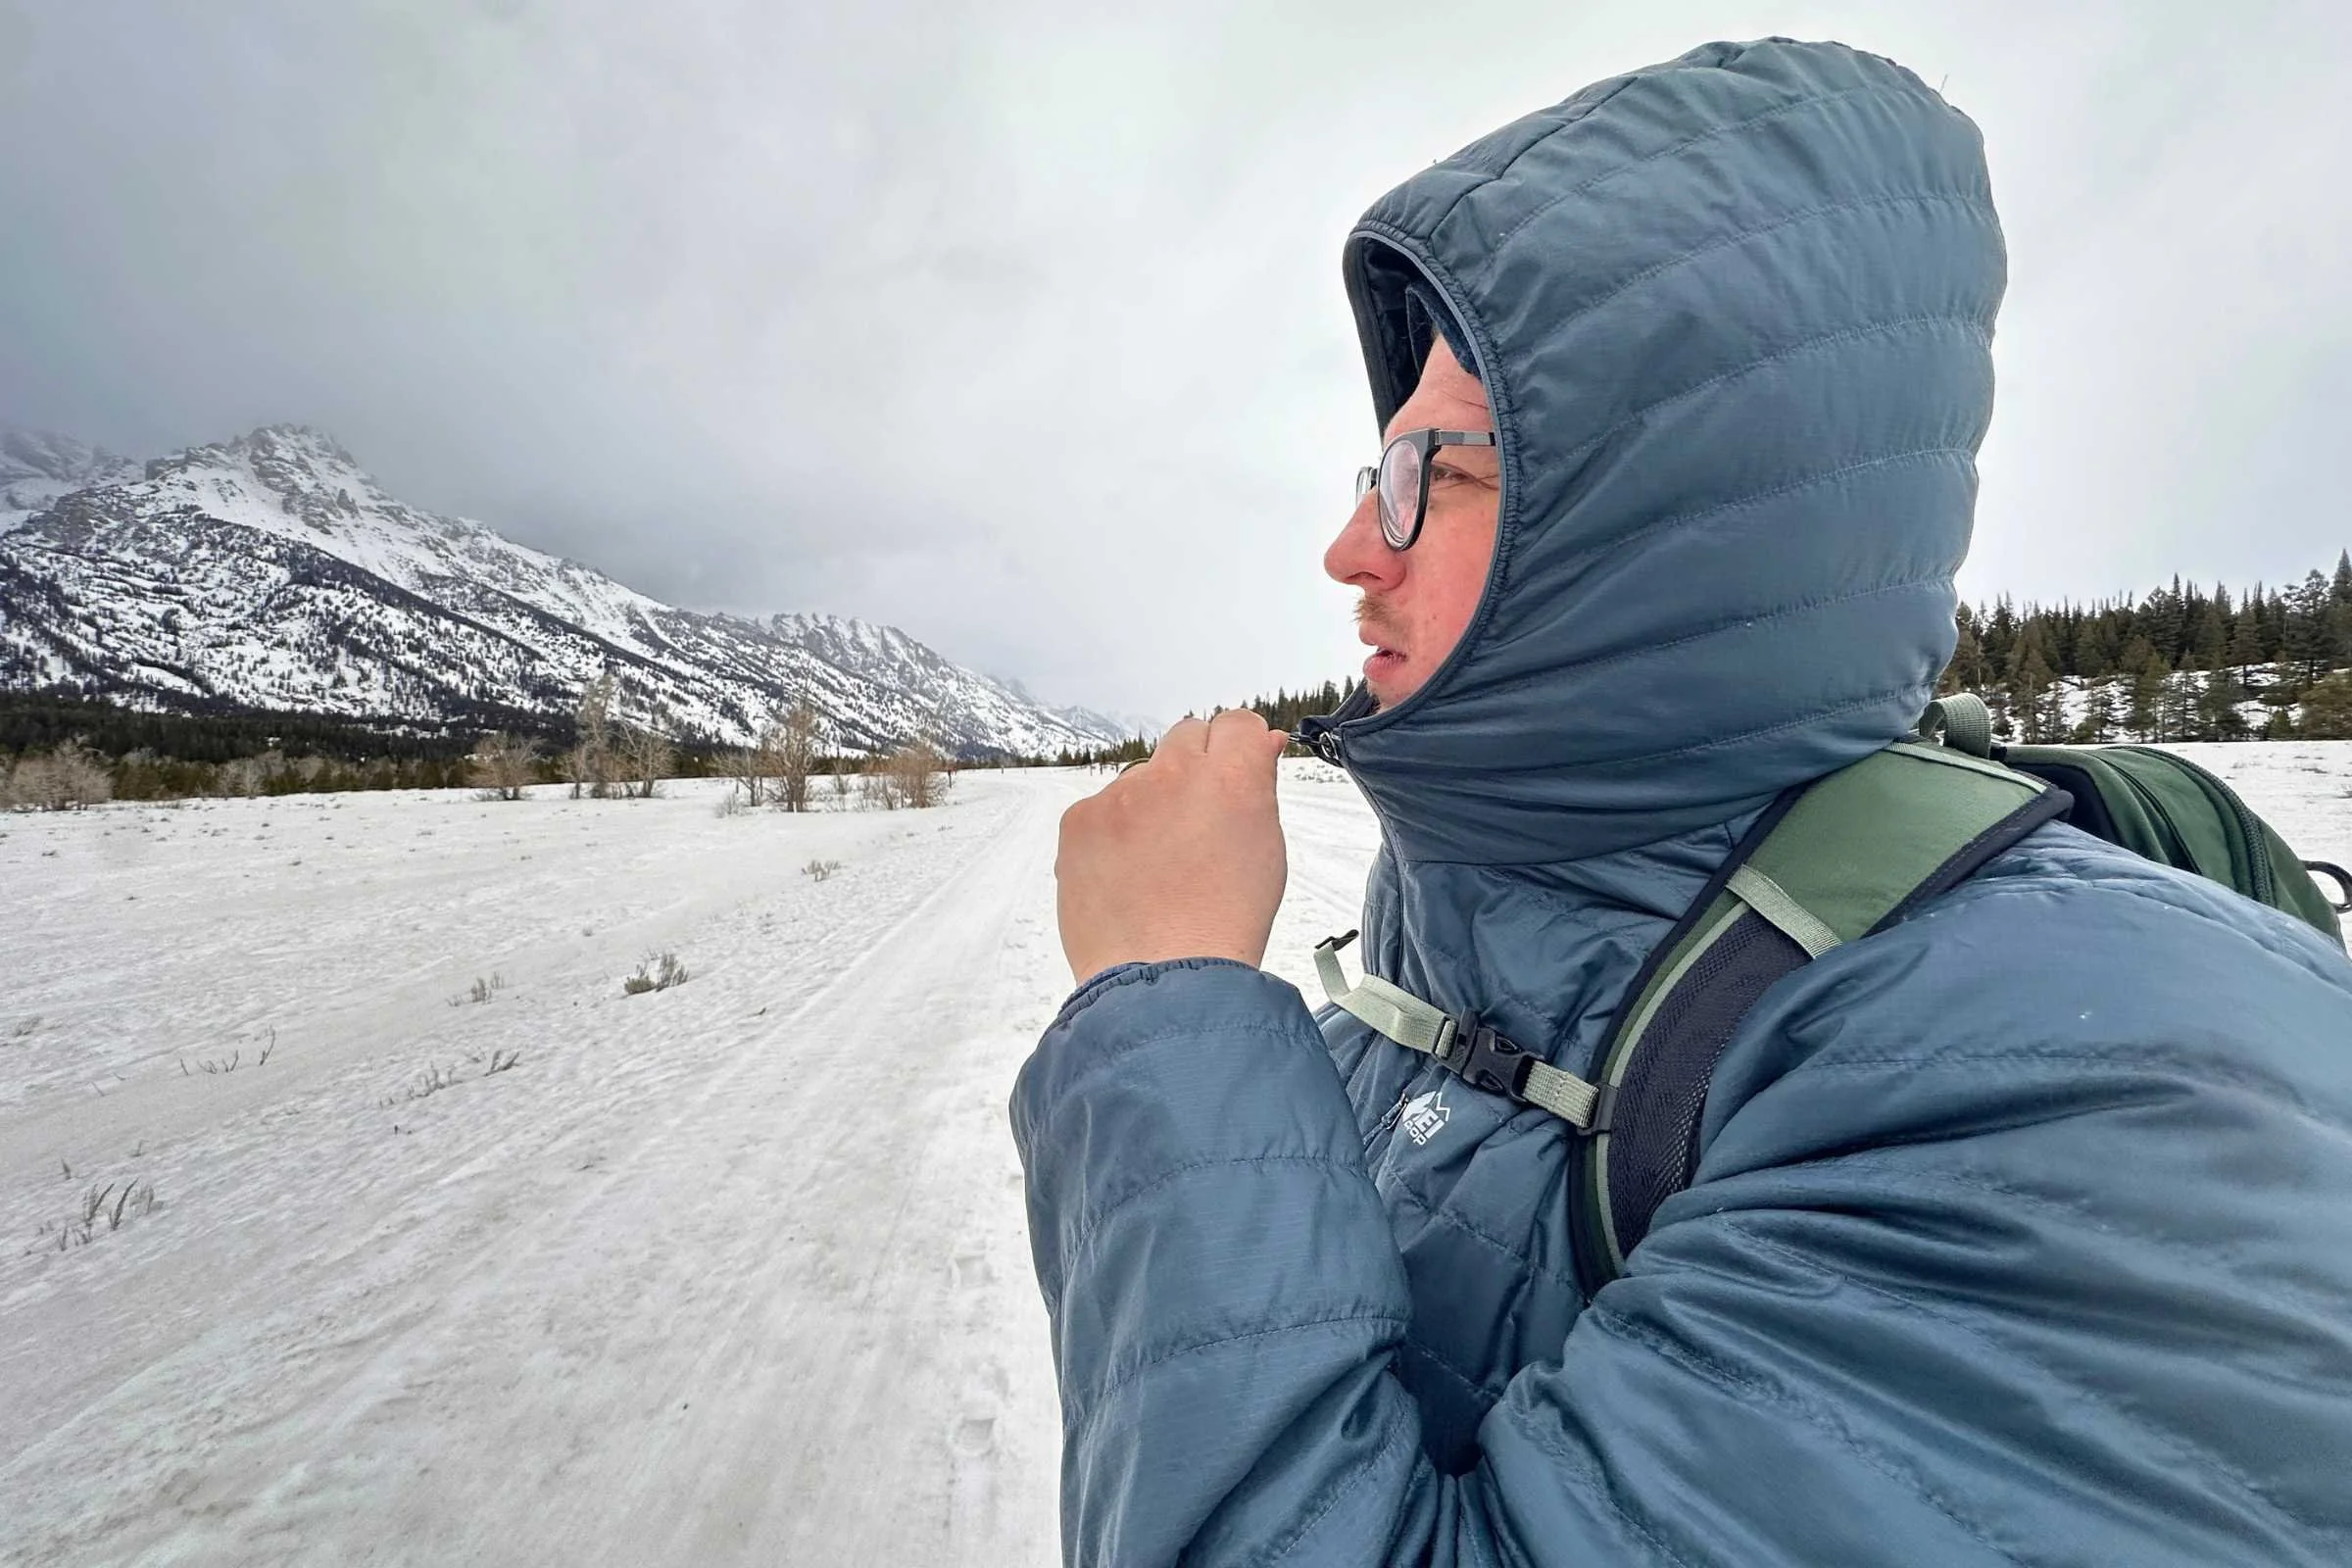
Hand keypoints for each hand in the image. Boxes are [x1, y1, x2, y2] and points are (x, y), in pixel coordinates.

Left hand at [1055, 709, 1290, 983]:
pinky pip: (1101, 810)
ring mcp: (1121, 795)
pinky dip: (1113, 835)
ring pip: (1140, 779)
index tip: (1237, 764)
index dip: (1239, 745)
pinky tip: (1126, 877)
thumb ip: (1259, 789)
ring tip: (1158, 868)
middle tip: (1196, 818)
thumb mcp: (1266, 851)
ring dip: (1151, 806)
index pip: (1237, 722)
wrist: (1165, 977)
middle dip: (1195, 765)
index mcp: (1231, 778)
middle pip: (1186, 736)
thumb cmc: (1225, 925)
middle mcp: (1174, 774)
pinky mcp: (1080, 819)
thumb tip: (1259, 748)